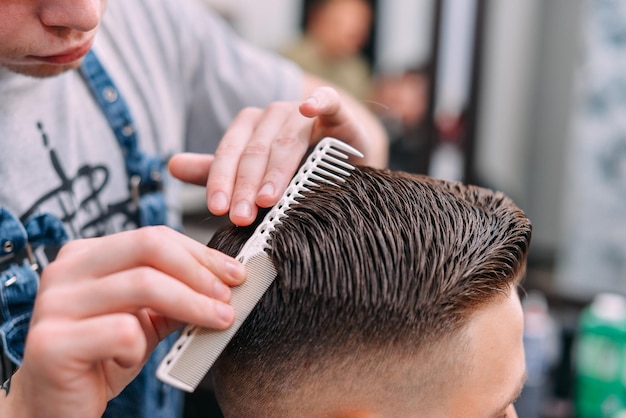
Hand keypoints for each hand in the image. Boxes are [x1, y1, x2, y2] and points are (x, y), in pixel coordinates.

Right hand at [4, 227, 244, 417]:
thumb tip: (226, 281)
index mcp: (86, 255)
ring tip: (217, 321)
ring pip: (142, 284)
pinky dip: (141, 346)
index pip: (154, 237)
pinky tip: (133, 358)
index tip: (235, 272)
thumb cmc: (104, 356)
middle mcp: (65, 271)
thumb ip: (176, 295)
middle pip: (149, 248)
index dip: (200, 253)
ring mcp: (54, 304)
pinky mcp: (52, 342)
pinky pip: (121, 331)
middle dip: (200, 271)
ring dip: (192, 304)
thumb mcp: (145, 318)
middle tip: (228, 297)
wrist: (57, 405)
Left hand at [169, 84, 386, 226]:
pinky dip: (319, 102)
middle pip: (254, 151)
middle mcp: (272, 116)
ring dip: (276, 169)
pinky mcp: (335, 112)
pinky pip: (328, 102)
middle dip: (246, 186)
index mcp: (248, 128)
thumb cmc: (293, 172)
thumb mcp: (252, 175)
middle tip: (242, 216)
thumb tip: (171, 165)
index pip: (228, 154)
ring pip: (286, 139)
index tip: (218, 210)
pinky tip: (308, 109)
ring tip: (268, 198)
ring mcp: (303, 114)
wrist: (343, 164)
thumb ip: (216, 172)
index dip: (221, 181)